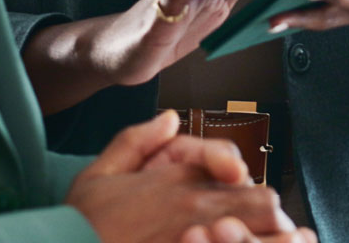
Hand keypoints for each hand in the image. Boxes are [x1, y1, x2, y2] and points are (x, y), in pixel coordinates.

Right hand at [66, 112, 313, 242]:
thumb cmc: (80, 225)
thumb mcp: (99, 173)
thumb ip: (137, 140)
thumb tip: (169, 118)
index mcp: (176, 179)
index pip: (237, 167)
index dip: (246, 183)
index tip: (240, 194)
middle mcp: (195, 208)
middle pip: (264, 204)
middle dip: (268, 218)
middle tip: (264, 231)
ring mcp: (196, 240)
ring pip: (258, 236)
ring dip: (265, 241)